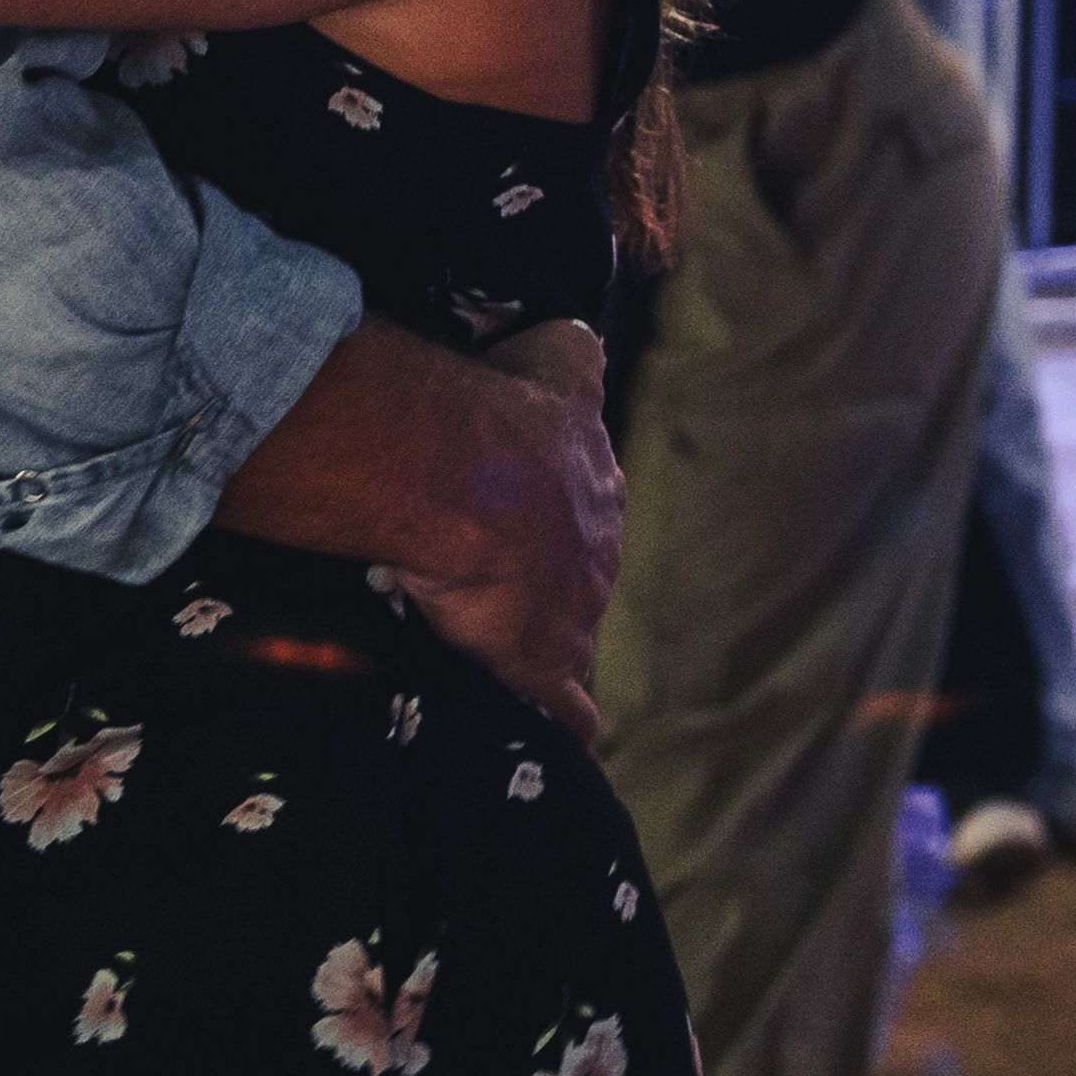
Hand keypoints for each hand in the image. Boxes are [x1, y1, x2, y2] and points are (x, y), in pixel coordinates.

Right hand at [393, 319, 620, 745]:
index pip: (585, 506)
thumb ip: (575, 352)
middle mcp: (599, 551)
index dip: (551, 513)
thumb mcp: (558, 354)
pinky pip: (565, 707)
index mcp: (597, 485)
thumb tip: (581, 341)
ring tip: (508, 648)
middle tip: (498, 577)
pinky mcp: (545, 662)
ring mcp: (577, 611)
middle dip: (547, 577)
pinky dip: (564, 720)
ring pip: (572, 633)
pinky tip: (564, 734)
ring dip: (546, 638)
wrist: (475, 476)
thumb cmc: (506, 409)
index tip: (524, 517)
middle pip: (579, 572)